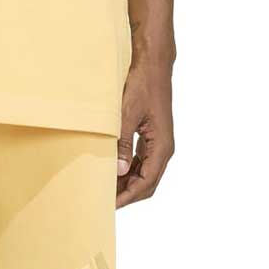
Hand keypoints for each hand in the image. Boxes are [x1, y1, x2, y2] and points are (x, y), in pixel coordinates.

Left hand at [116, 57, 174, 206]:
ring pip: (145, 173)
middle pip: (148, 183)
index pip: (146, 182)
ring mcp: (159, 142)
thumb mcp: (127, 114)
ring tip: (106, 187)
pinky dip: (129, 170)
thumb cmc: (142, 84)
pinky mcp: (152, 136)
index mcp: (162, 145)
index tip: (109, 204)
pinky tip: (113, 169)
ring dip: (128, 183)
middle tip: (104, 200)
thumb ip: (122, 143)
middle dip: (128, 194)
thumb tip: (118, 170)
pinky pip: (143, 161)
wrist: (153, 64)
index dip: (128, 196)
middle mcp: (164, 147)